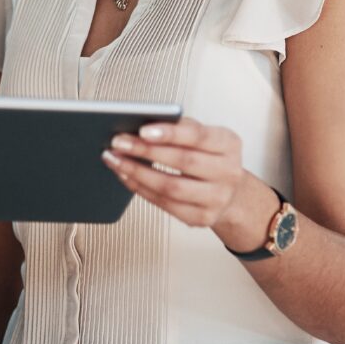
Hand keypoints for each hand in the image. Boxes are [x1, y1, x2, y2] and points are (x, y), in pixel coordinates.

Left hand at [101, 117, 247, 230]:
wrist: (229, 192)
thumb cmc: (207, 156)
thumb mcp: (202, 136)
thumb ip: (179, 128)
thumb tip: (139, 125)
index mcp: (228, 144)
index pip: (198, 136)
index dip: (170, 133)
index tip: (142, 130)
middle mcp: (228, 172)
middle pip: (182, 162)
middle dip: (145, 151)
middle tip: (118, 142)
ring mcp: (217, 198)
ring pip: (171, 187)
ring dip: (137, 172)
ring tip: (115, 160)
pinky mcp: (202, 218)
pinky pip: (165, 204)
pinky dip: (141, 189)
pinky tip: (126, 176)